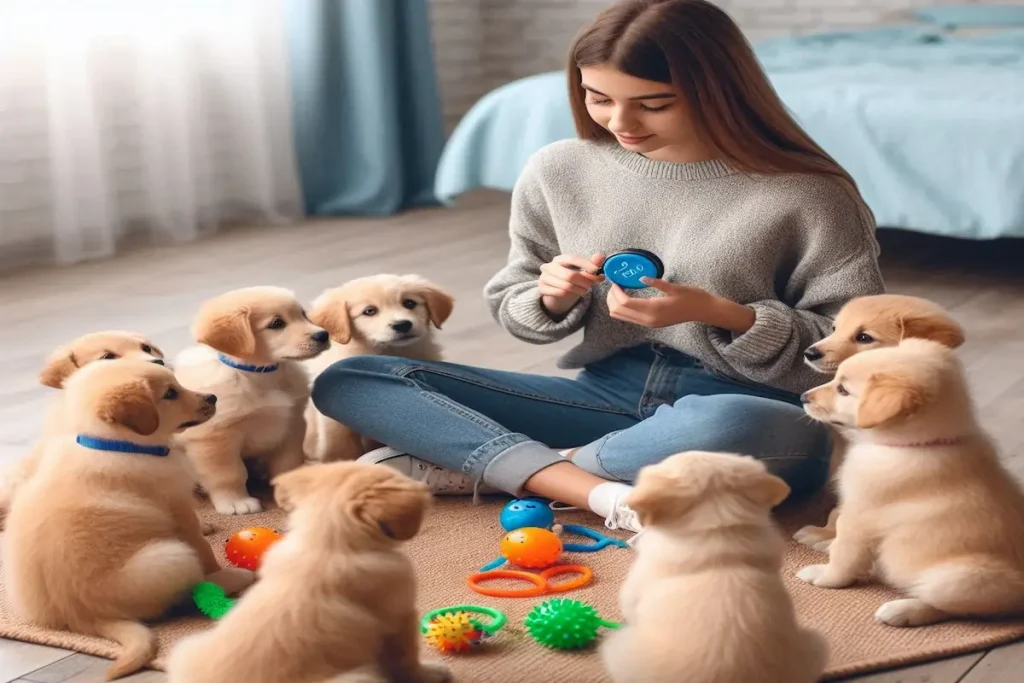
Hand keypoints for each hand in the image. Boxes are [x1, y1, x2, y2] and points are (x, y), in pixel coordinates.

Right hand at [539, 252, 605, 317]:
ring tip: (585, 290)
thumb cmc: (571, 278)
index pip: (572, 259)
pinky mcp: (542, 288)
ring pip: (566, 286)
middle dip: (584, 282)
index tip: (597, 271)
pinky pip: (559, 293)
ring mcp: (544, 277)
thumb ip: (592, 264)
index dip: (585, 264)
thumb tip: (601, 256)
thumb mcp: (582, 271)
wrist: (556, 290)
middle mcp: (549, 266)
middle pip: (570, 275)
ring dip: (579, 290)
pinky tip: (575, 294)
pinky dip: (570, 295)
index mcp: (560, 259)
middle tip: (591, 285)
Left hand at [606, 278, 755, 334]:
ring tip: (619, 289)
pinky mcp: (651, 323)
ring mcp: (649, 323)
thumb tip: (642, 277)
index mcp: (654, 310)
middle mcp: (648, 320)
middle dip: (611, 298)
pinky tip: (627, 296)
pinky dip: (623, 308)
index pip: (625, 303)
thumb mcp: (676, 287)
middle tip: (615, 284)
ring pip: (622, 317)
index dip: (616, 292)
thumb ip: (657, 283)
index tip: (615, 280)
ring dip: (615, 304)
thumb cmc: (693, 297)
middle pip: (619, 312)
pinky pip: (629, 318)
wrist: (704, 311)